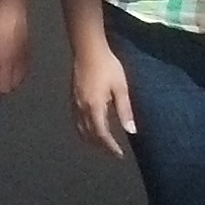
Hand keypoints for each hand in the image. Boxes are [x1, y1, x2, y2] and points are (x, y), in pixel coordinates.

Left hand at [0, 0, 31, 98]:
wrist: (9, 5)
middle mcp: (9, 62)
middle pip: (5, 89)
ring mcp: (20, 59)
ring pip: (16, 84)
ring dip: (8, 86)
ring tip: (0, 83)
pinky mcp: (28, 54)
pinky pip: (23, 74)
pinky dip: (17, 79)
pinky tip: (11, 74)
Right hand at [69, 37, 139, 156]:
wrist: (87, 49)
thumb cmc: (107, 66)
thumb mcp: (120, 88)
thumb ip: (125, 110)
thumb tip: (131, 131)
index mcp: (95, 107)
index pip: (101, 134)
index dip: (110, 146)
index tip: (119, 155)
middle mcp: (82, 108)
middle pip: (89, 135)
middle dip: (101, 145)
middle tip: (113, 151)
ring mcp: (75, 103)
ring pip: (80, 129)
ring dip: (91, 139)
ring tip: (103, 142)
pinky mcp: (73, 97)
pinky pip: (76, 121)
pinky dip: (84, 130)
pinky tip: (93, 127)